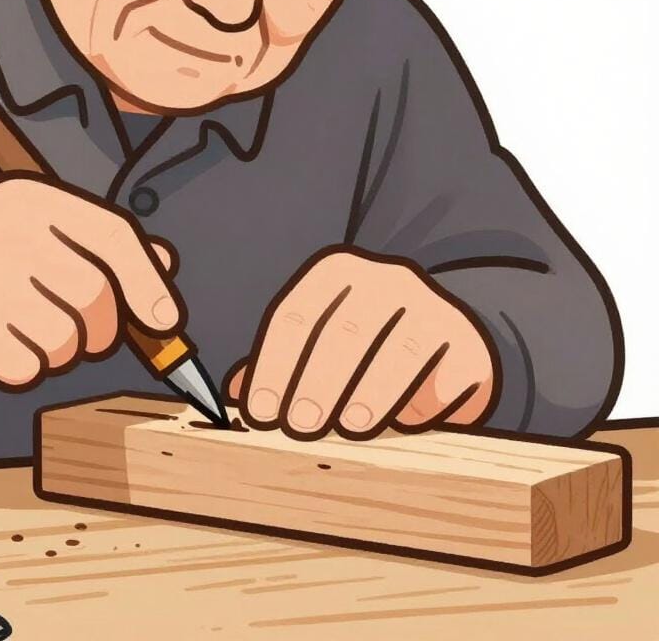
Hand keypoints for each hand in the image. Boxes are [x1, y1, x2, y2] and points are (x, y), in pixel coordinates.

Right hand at [0, 175, 181, 388]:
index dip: (148, 283)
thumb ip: (96, 244)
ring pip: (69, 340)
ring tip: (26, 336)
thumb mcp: (29, 235)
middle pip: (98, 298)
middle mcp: (12, 231)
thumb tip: (166, 262)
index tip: (165, 321)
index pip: (115, 236)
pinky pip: (30, 368)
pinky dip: (22, 369)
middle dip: (100, 332)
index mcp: (31, 198)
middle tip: (80, 337)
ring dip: (58, 353)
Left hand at [227, 248, 496, 437]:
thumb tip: (233, 396)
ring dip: (369, 394)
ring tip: (349, 427)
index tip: (261, 412)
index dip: (274, 367)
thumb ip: (279, 363)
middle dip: (318, 383)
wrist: (446, 332)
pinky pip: (442, 378)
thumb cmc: (366, 343)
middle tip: (300, 426)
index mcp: (337, 274)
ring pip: (396, 353)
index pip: (297, 317)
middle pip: (344, 334)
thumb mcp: (321, 340)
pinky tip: (402, 425)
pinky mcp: (467, 344)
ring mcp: (431, 308)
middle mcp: (385, 281)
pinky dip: (420, 406)